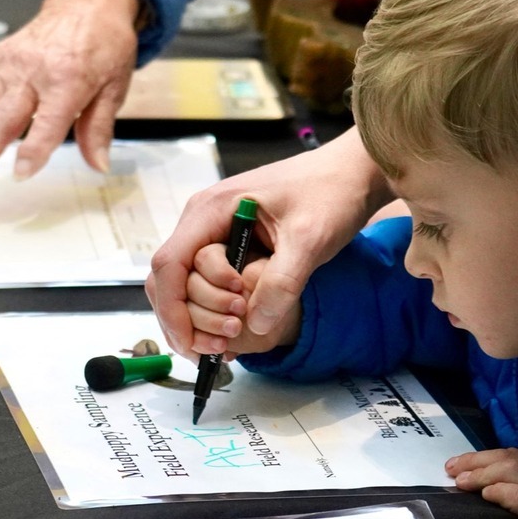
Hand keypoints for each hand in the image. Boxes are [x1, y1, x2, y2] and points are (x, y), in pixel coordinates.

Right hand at [0, 0, 140, 181]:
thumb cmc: (103, 46)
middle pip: (4, 117)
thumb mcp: (114, 87)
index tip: (21, 174)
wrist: (86, 5)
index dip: (34, 150)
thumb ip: (100, 128)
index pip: (47, 123)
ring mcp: (9, 64)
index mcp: (68, 80)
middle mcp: (33, 71)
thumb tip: (98, 165)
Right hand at [147, 131, 392, 356]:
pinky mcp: (227, 247)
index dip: (173, 310)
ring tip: (234, 338)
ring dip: (200, 318)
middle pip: (168, 281)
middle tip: (227, 341)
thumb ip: (282, 281)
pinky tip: (235, 334)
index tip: (193, 344)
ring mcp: (212, 234)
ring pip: (184, 287)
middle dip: (187, 319)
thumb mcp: (310, 239)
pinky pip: (205, 284)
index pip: (168, 265)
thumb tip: (254, 325)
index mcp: (210, 210)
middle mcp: (202, 222)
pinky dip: (212, 313)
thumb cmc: (329, 194)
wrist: (349, 174)